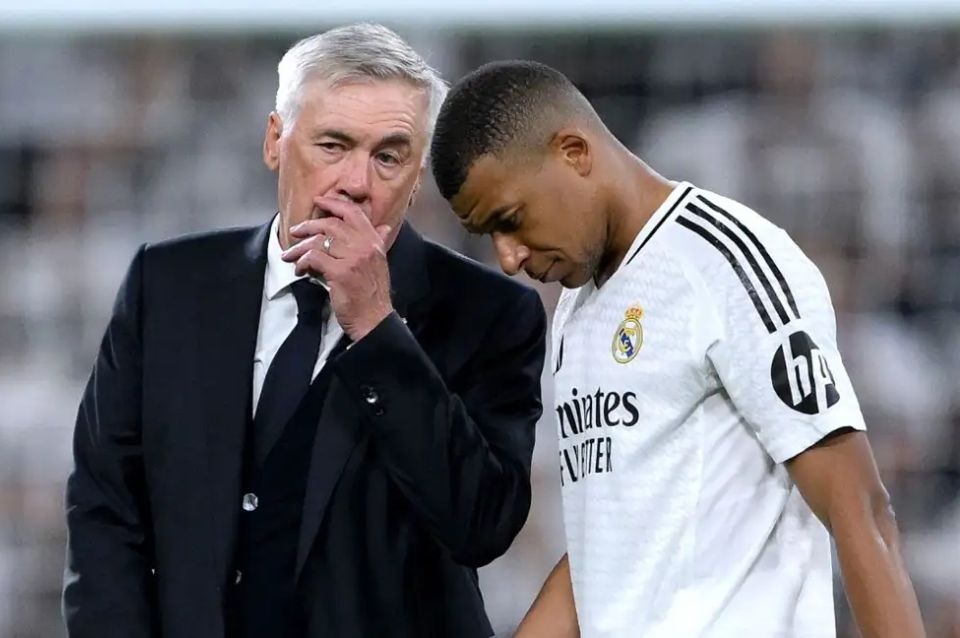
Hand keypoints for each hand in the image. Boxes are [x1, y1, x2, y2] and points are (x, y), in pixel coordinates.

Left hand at [281, 196, 393, 340]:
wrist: (374, 319)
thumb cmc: (373, 293)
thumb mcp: (380, 263)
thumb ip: (379, 242)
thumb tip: (384, 227)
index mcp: (374, 241)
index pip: (353, 212)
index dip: (333, 203)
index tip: (318, 200)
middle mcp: (365, 246)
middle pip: (331, 224)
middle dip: (308, 226)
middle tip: (295, 231)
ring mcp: (353, 258)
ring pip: (319, 241)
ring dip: (300, 247)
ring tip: (290, 255)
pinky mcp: (340, 272)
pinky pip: (314, 258)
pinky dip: (302, 263)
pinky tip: (299, 270)